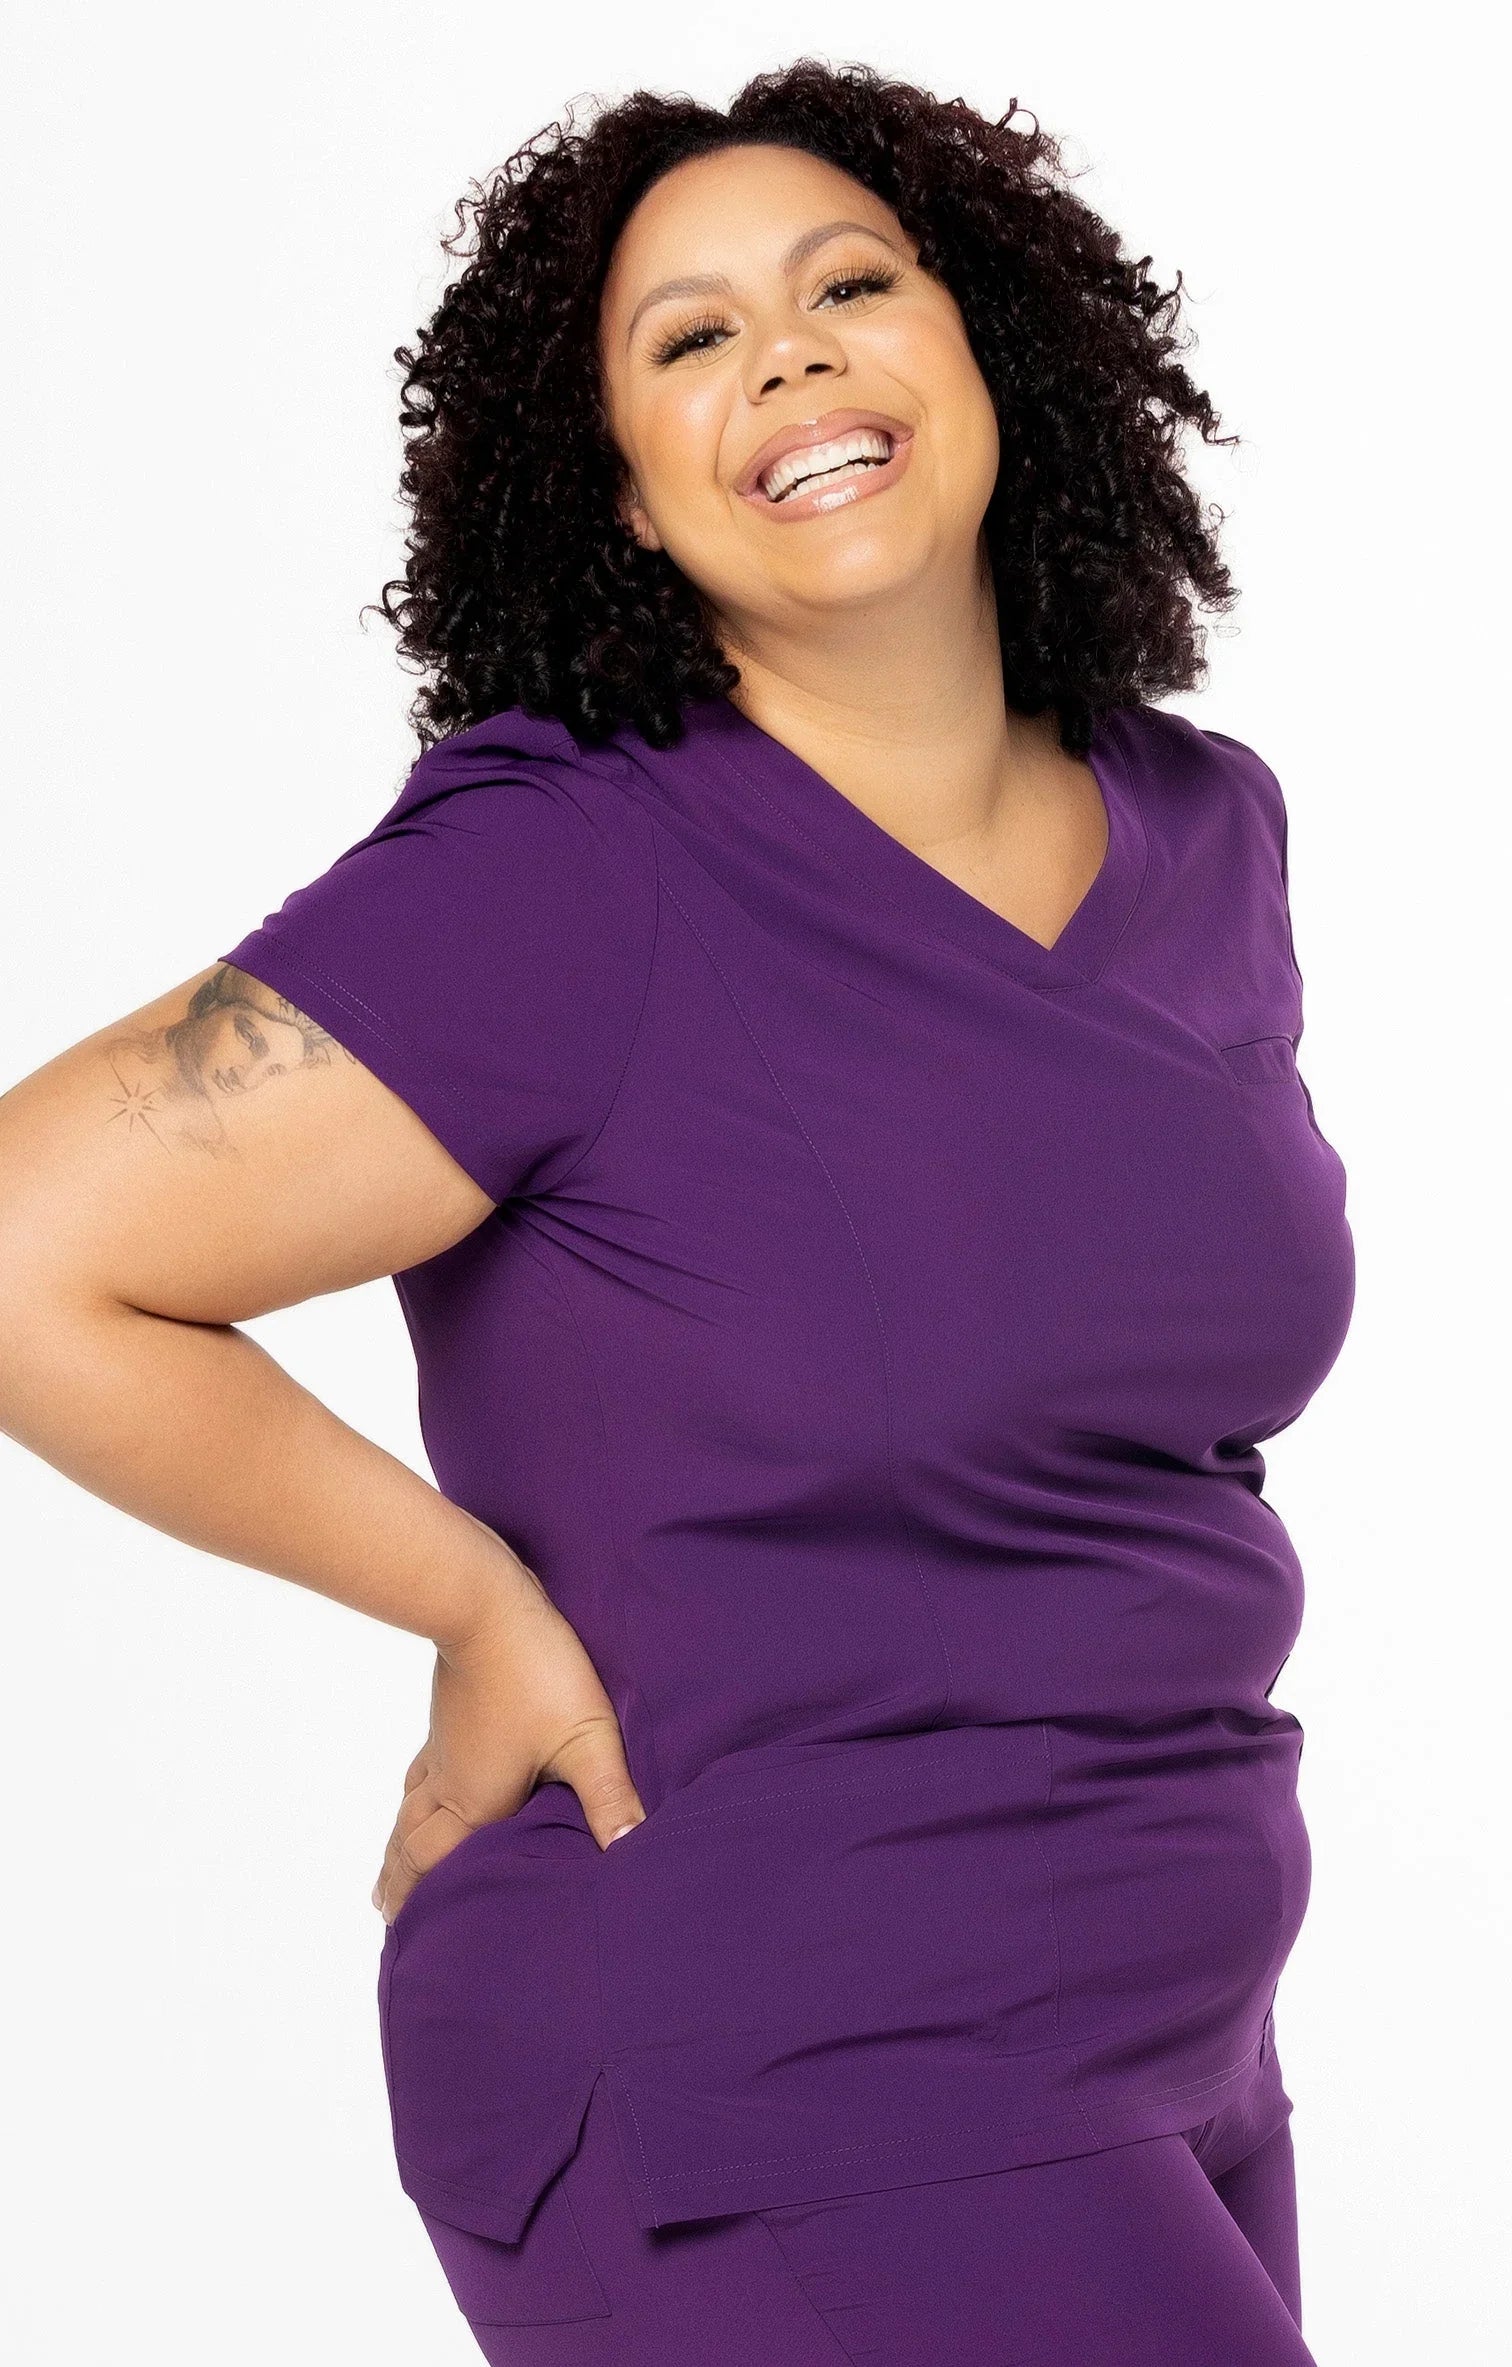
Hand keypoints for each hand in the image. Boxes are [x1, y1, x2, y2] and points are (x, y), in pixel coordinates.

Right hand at [370, 1549, 645, 1923]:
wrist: (484, 1603)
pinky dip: (411, 1803)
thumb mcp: (585, 1737)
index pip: (439, 1867)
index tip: (409, 1941)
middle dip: (403, 1885)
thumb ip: (609, 1796)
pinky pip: (418, 1777)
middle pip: (412, 1846)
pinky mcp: (446, 1719)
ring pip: (408, 1812)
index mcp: (475, 1802)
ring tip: (386, 1879)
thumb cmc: (538, 1671)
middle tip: (390, 1919)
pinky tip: (417, 1796)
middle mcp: (448, 1784)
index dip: (424, 1904)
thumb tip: (632, 1851)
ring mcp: (442, 1750)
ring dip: (399, 1849)